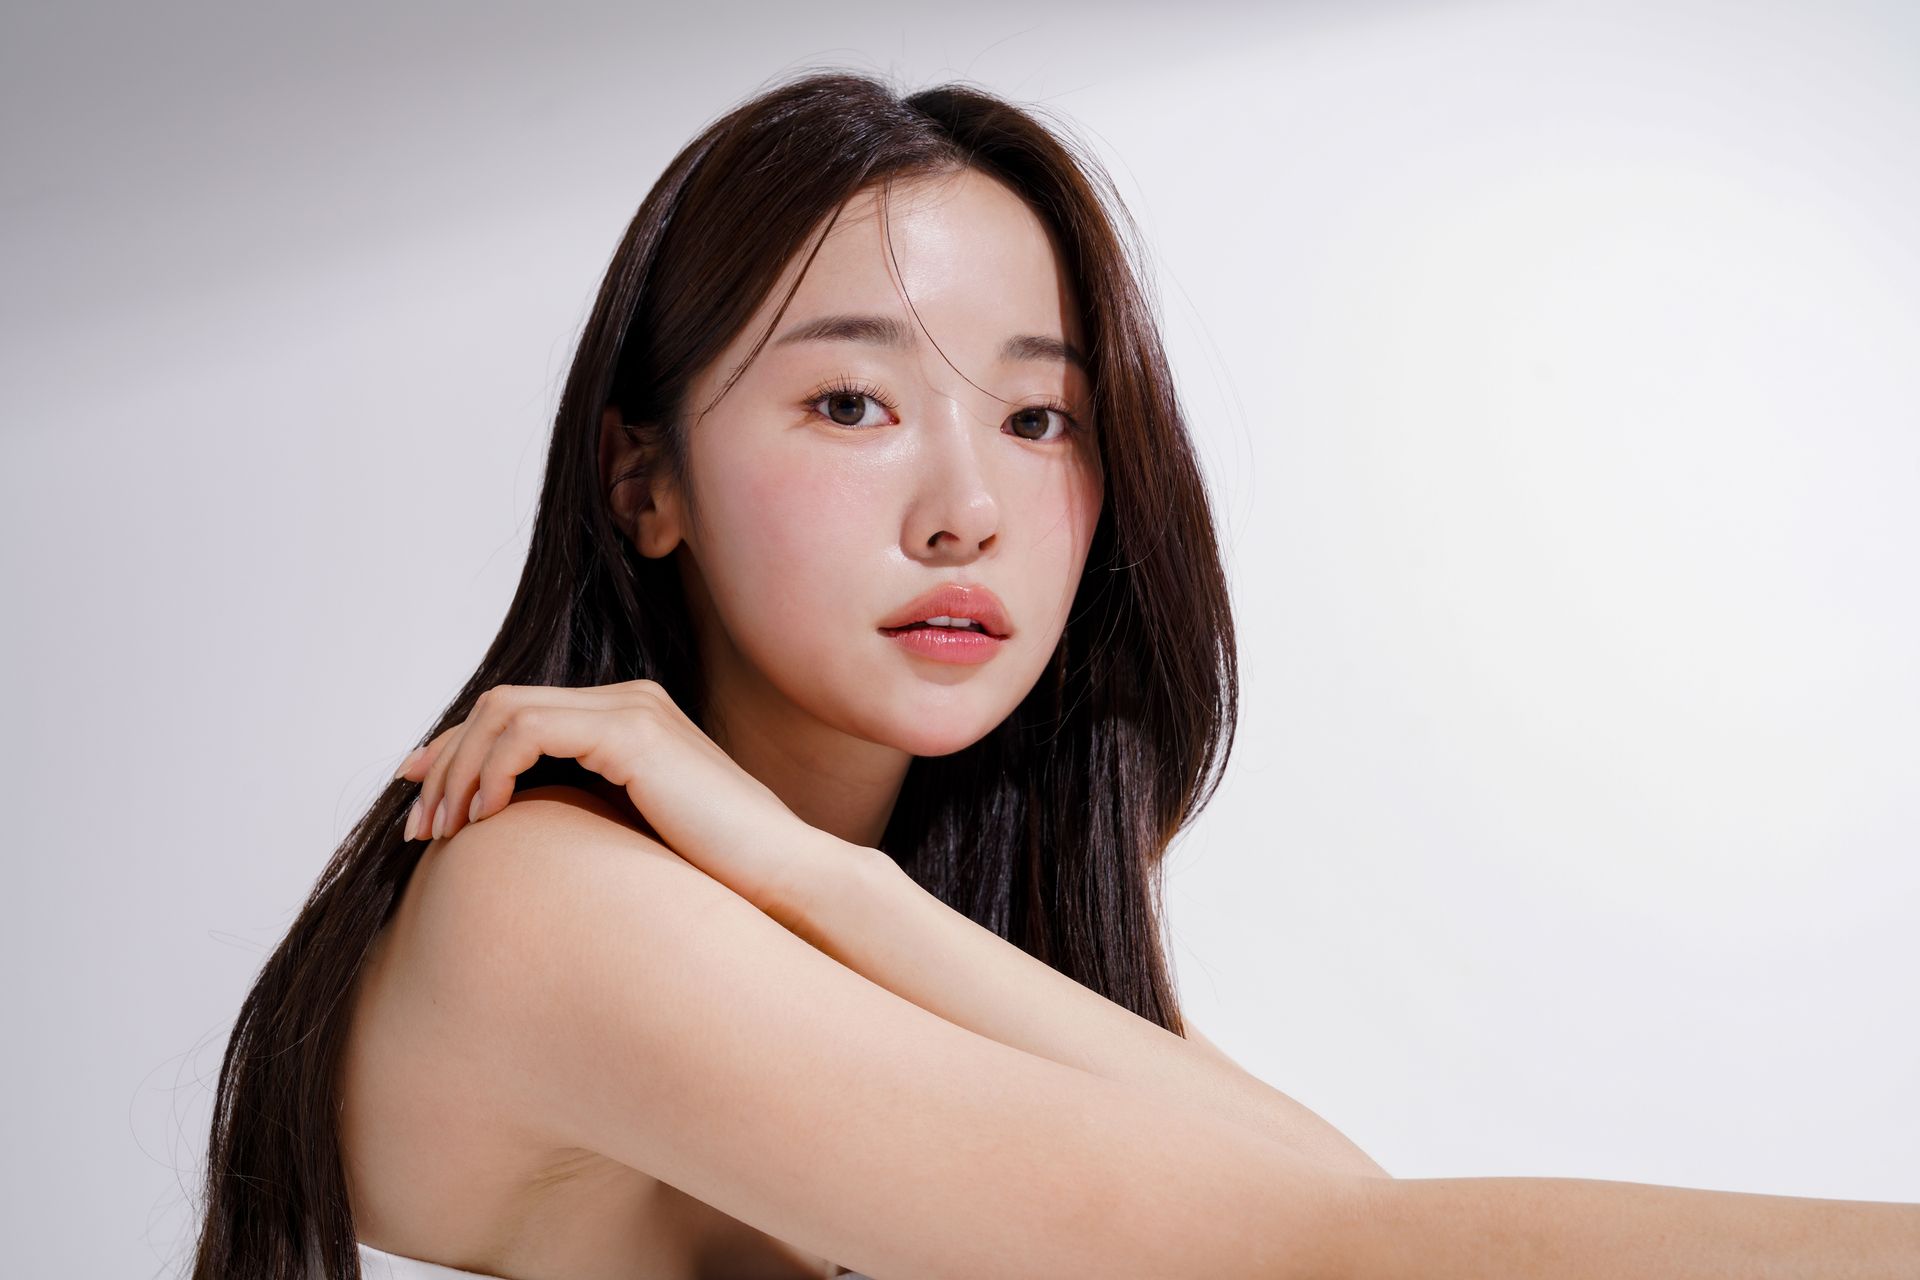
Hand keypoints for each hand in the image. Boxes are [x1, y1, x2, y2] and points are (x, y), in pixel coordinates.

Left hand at [394, 679, 820, 918]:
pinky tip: (485, 818)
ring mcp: (632, 709)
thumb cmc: (718, 877)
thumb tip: (513, 835)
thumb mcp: (632, 836)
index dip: (458, 752)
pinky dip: (492, 769)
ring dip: (458, 769)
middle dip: (446, 763)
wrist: (784, 879)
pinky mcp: (632, 732)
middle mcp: (629, 700)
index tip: (419, 802)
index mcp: (630, 719)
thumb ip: (583, 814)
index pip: (519, 714)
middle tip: (417, 829)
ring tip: (441, 832)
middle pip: (498, 704)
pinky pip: (528, 730)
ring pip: (502, 710)